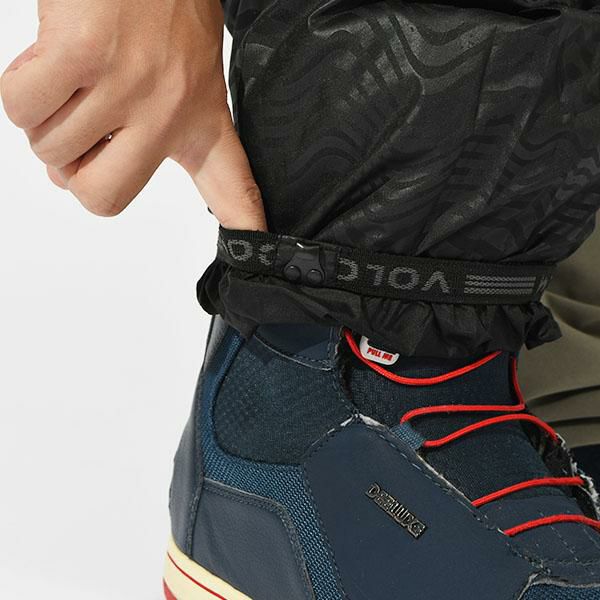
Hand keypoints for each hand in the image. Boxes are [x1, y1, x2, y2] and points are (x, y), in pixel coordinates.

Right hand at [1, 0, 266, 229]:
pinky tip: (47, 59)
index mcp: (201, 119)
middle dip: (74, 172)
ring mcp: (126, 85)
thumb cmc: (160, 7)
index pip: (232, 186)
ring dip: (45, 117)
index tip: (259, 249)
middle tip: (80, 131)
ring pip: (50, 147)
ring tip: (71, 75)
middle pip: (102, 196)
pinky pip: (22, 107)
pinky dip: (20, 89)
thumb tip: (61, 176)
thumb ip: (132, 140)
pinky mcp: (83, 54)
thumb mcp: (179, 78)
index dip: (243, 223)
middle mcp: (168, 112)